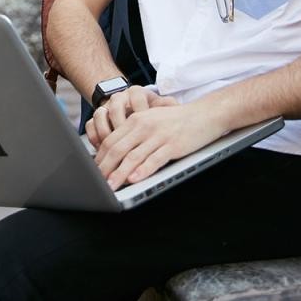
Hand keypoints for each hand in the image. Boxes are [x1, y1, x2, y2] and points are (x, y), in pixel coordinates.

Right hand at [86, 87, 177, 148]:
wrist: (134, 105)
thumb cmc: (153, 111)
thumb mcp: (162, 107)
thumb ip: (168, 107)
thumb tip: (176, 107)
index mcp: (137, 92)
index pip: (136, 101)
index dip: (139, 118)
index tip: (145, 135)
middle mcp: (119, 97)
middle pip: (115, 110)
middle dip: (120, 131)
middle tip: (126, 150)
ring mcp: (106, 106)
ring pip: (100, 115)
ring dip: (106, 134)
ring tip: (113, 151)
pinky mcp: (97, 118)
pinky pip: (90, 125)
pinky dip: (95, 137)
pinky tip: (102, 149)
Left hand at [94, 98, 229, 189]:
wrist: (205, 114)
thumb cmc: (177, 120)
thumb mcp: (151, 120)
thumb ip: (134, 133)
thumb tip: (117, 152)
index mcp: (136, 119)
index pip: (111, 140)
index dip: (100, 157)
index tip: (94, 171)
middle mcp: (144, 126)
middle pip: (117, 149)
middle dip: (105, 168)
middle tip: (97, 182)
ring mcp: (158, 135)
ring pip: (133, 156)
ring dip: (119, 174)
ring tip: (111, 186)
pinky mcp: (173, 145)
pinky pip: (154, 159)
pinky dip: (143, 171)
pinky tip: (135, 179)